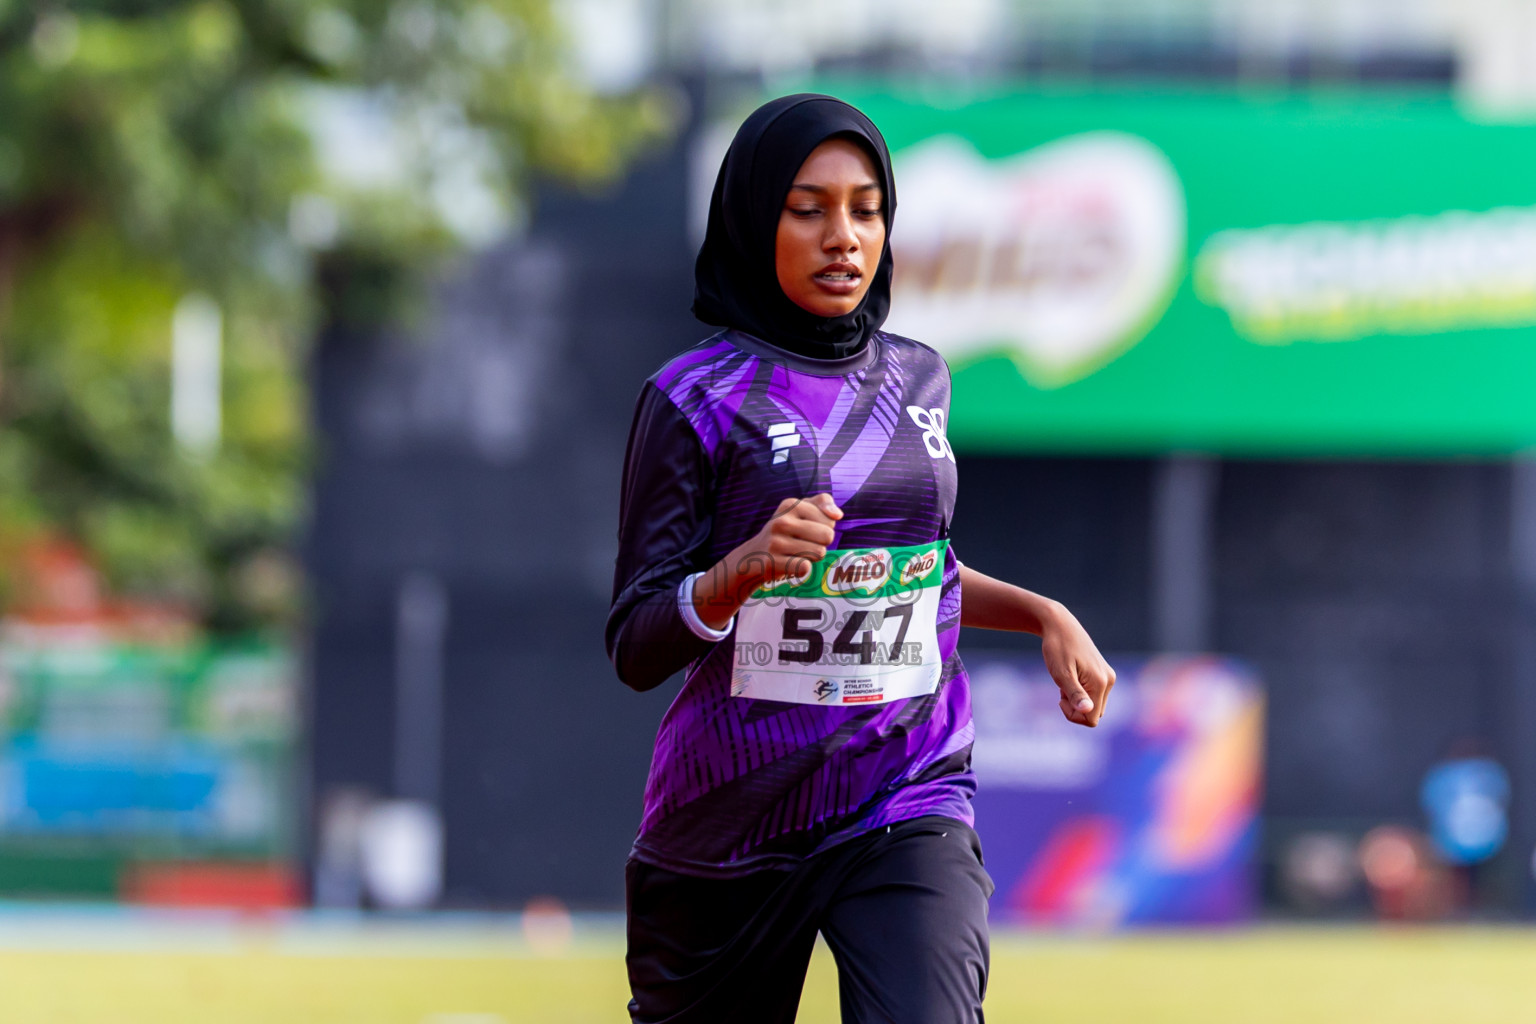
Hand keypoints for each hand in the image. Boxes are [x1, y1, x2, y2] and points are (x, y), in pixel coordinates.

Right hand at [733, 493, 842, 594]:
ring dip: (811, 557)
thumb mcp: (799, 511)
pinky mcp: (772, 563)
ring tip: (794, 553)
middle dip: (820, 543)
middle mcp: (781, 521)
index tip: (807, 529)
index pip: (830, 519)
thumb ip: (822, 503)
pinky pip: (806, 567)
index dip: (824, 528)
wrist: (751, 557)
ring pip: (819, 552)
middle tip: (801, 544)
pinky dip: (801, 569)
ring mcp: (775, 542)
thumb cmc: (784, 533)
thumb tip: (837, 515)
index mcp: (790, 504)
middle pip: (828, 535)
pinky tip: (788, 564)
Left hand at [1039, 604, 1115, 727]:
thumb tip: (1087, 711)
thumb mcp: (1061, 674)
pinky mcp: (1103, 672)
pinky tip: (1071, 676)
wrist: (1060, 625)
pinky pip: (1094, 693)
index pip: (1091, 719)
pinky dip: (1081, 690)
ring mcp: (1108, 676)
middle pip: (1094, 713)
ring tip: (1066, 679)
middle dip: (1075, 706)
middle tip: (1062, 686)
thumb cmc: (1057, 648)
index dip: (1073, 714)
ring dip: (1077, 698)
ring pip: (1094, 703)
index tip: (1060, 698)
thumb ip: (1075, 694)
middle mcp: (1109, 680)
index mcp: (1101, 683)